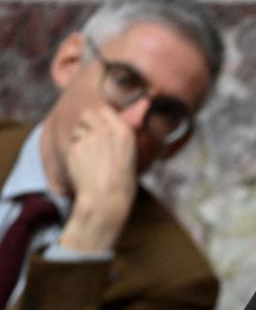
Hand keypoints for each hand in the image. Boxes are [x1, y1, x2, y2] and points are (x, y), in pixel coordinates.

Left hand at [59, 108, 138, 252]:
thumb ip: (118, 137)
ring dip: (80, 138)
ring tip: (88, 156)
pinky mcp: (75, 147)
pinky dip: (75, 151)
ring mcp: (89, 138)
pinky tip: (82, 165)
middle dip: (87, 124)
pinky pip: (72, 143)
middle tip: (90, 139)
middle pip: (88, 114)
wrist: (106, 199)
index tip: (101, 128)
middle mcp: (106, 130)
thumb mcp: (130, 155)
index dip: (101, 118)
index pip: (105, 110)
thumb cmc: (122, 183)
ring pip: (77, 129)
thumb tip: (108, 126)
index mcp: (124, 131)